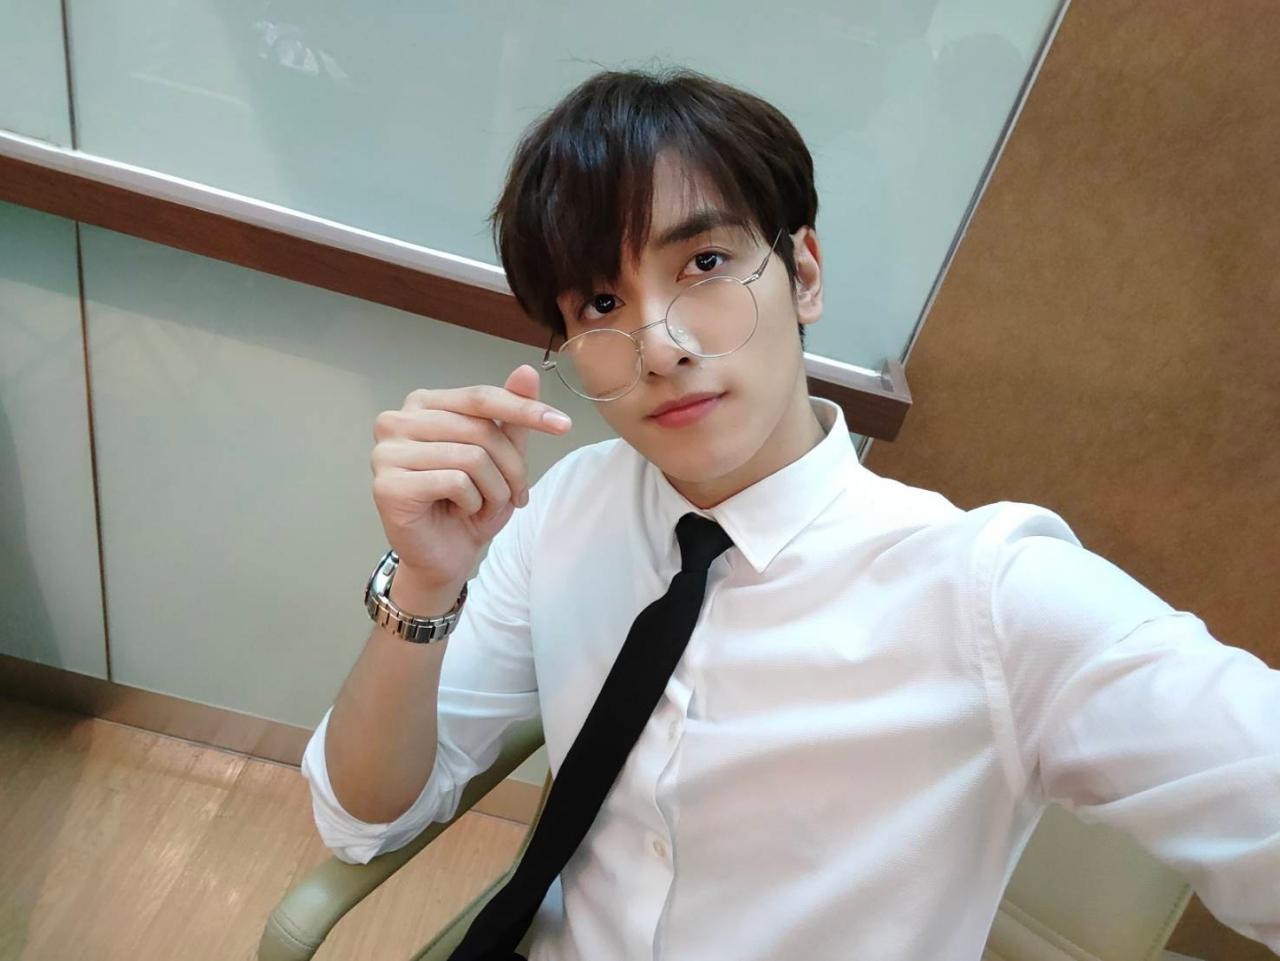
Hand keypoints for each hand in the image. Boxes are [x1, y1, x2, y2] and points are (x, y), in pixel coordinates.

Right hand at [369, 364, 570, 591]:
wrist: (444, 556)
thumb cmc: (468, 504)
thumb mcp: (500, 458)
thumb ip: (511, 416)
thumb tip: (526, 371)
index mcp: (422, 404)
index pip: (480, 397)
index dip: (525, 409)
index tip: (563, 425)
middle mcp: (397, 421)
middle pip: (480, 429)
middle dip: (512, 466)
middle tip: (516, 494)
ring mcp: (386, 452)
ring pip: (471, 457)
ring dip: (495, 489)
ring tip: (486, 505)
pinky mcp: (388, 485)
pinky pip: (454, 482)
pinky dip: (473, 503)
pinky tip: (460, 512)